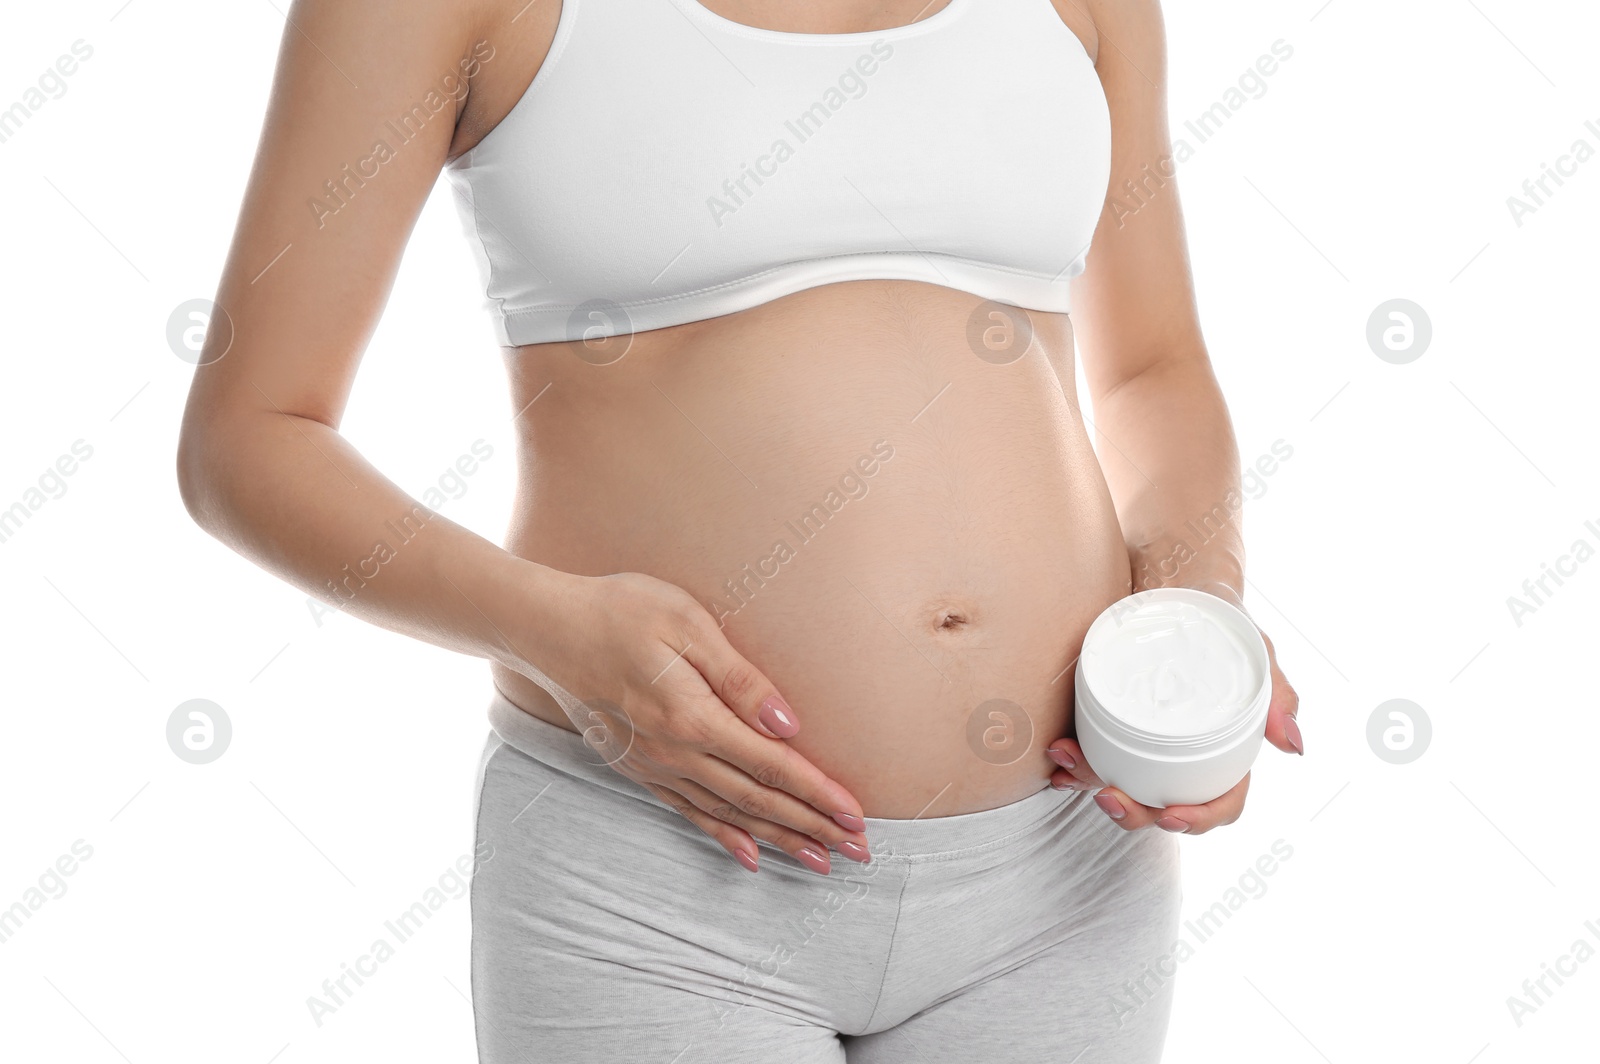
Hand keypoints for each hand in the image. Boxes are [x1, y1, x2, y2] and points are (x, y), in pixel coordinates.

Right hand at [531, 570, 869, 873]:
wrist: (548, 629)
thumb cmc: (622, 611)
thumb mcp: (687, 624)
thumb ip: (740, 679)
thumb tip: (788, 725)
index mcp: (694, 717)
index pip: (772, 765)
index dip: (818, 794)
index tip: (856, 816)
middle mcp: (676, 753)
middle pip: (759, 800)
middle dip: (813, 827)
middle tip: (859, 851)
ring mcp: (656, 766)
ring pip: (731, 814)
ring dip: (780, 840)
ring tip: (820, 861)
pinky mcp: (640, 768)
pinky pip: (690, 813)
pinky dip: (726, 837)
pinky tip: (751, 857)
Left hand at [1047, 607, 1301, 835]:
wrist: (1183, 582)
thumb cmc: (1227, 623)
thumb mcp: (1257, 653)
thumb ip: (1277, 696)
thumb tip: (1293, 746)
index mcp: (1226, 754)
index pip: (1220, 802)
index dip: (1198, 819)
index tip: (1170, 816)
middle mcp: (1185, 756)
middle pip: (1162, 806)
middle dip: (1132, 812)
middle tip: (1109, 797)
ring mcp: (1146, 742)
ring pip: (1123, 782)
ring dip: (1091, 781)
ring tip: (1067, 764)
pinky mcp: (1114, 720)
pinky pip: (1095, 751)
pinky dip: (1074, 758)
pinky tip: (1056, 755)